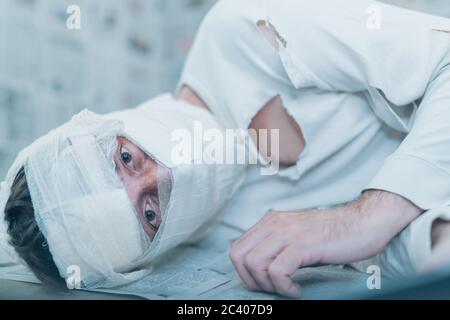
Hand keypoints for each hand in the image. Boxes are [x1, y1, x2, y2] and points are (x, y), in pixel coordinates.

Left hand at [229, 190, 420, 297]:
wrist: (364, 222)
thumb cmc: (333, 233)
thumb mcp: (297, 233)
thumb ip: (276, 243)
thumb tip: (258, 266)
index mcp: (270, 221)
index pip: (236, 247)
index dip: (243, 271)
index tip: (263, 282)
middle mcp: (275, 224)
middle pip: (239, 256)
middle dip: (251, 280)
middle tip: (273, 288)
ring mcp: (288, 233)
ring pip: (255, 263)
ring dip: (267, 285)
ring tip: (287, 288)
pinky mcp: (303, 245)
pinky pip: (278, 271)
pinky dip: (284, 287)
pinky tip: (298, 289)